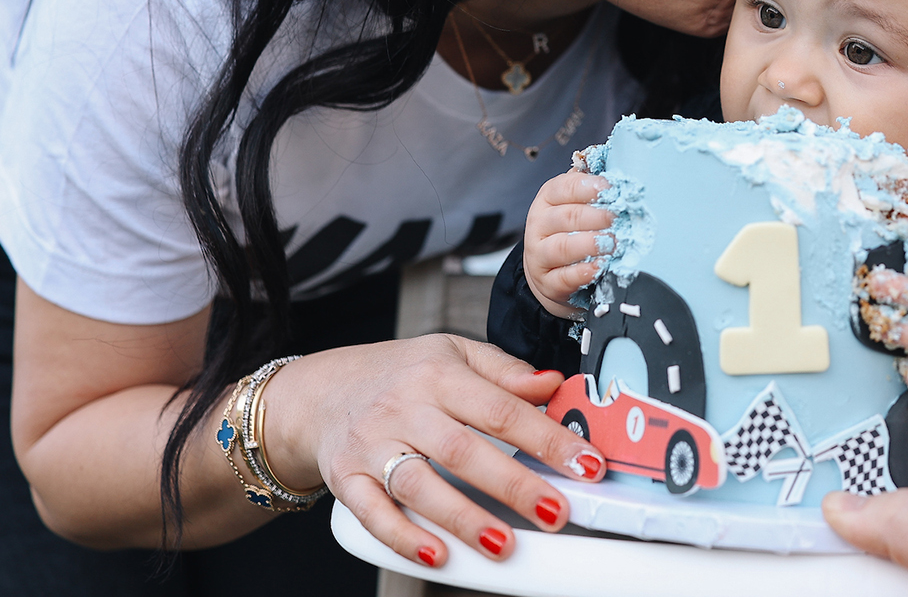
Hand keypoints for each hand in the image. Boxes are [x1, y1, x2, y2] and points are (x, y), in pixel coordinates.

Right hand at [260, 335, 607, 568]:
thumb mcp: (452, 353)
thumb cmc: (399, 373)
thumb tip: (554, 384)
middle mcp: (404, 409)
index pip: (502, 408)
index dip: (547, 438)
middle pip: (464, 451)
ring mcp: (372, 445)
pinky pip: (373, 513)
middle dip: (513, 485)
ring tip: (504, 544)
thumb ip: (505, 371)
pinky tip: (436, 555)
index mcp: (439, 374)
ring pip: (420, 485)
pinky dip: (403, 537)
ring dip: (464, 519)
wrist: (322, 390)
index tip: (585, 464)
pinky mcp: (346, 478)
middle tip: (555, 511)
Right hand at [522, 170, 613, 317]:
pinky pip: (564, 277)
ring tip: (613, 243)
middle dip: (596, 216)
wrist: (549, 272)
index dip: (588, 186)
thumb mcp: (577, 203)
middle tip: (619, 218)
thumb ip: (593, 185)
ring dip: (591, 244)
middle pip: (567, 217)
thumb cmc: (572, 229)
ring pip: (563, 246)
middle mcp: (540, 224)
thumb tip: (618, 159)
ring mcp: (540, 254)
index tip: (611, 188)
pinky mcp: (547, 281)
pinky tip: (600, 267)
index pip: (564, 187)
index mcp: (548, 198)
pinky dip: (583, 273)